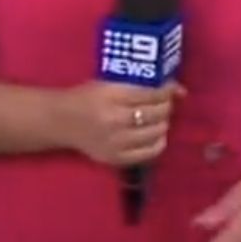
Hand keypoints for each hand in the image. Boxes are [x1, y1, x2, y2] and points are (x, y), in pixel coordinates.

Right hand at [50, 81, 182, 166]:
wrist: (61, 121)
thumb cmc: (87, 97)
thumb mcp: (109, 82)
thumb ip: (141, 84)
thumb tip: (179, 89)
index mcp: (112, 96)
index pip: (152, 94)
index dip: (167, 91)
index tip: (170, 89)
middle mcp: (115, 120)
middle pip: (157, 114)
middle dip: (167, 106)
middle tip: (165, 103)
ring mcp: (116, 142)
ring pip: (157, 132)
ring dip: (163, 123)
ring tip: (158, 118)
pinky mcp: (115, 158)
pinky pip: (150, 153)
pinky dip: (158, 142)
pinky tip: (155, 134)